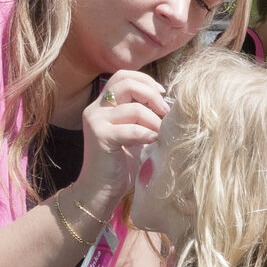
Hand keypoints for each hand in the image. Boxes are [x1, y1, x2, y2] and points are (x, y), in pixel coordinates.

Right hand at [75, 69, 168, 209]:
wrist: (101, 190)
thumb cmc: (122, 164)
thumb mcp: (135, 133)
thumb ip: (144, 115)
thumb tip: (170, 102)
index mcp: (104, 105)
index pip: (123, 76)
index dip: (146, 80)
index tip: (163, 94)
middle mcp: (96, 108)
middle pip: (126, 82)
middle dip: (152, 95)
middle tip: (166, 112)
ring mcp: (95, 121)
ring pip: (134, 108)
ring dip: (154, 121)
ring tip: (160, 135)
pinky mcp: (100, 136)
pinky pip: (132, 128)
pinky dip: (148, 135)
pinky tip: (152, 144)